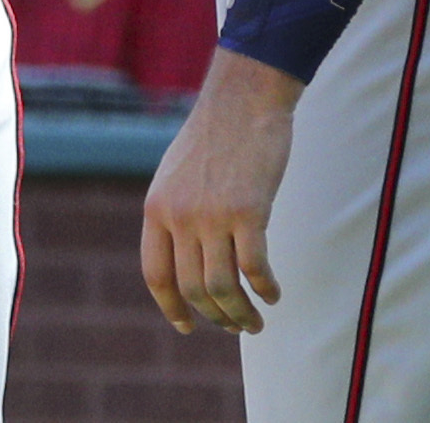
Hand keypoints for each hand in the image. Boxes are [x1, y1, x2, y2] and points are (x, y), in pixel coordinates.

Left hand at [140, 49, 301, 334]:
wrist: (242, 101)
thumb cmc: (215, 137)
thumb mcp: (175, 175)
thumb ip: (174, 213)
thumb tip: (184, 257)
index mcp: (156, 208)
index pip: (156, 274)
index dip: (171, 307)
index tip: (187, 327)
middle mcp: (178, 216)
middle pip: (194, 289)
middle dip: (217, 317)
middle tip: (237, 326)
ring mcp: (212, 215)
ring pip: (223, 288)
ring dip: (242, 314)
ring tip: (256, 322)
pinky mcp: (248, 212)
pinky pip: (254, 269)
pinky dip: (265, 289)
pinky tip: (274, 293)